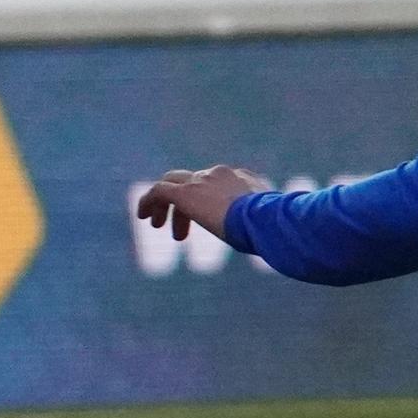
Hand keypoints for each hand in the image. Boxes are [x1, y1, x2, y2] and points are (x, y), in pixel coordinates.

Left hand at [134, 164, 266, 245]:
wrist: (265, 219)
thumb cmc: (273, 230)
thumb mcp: (269, 227)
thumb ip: (263, 227)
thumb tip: (275, 243)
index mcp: (244, 179)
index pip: (220, 183)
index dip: (209, 200)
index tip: (209, 220)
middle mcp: (222, 174)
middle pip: (195, 182)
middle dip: (185, 203)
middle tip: (180, 234)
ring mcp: (203, 181)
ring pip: (174, 185)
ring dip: (165, 207)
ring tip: (156, 226)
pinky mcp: (185, 192)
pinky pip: (158, 191)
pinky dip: (148, 202)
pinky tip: (142, 216)